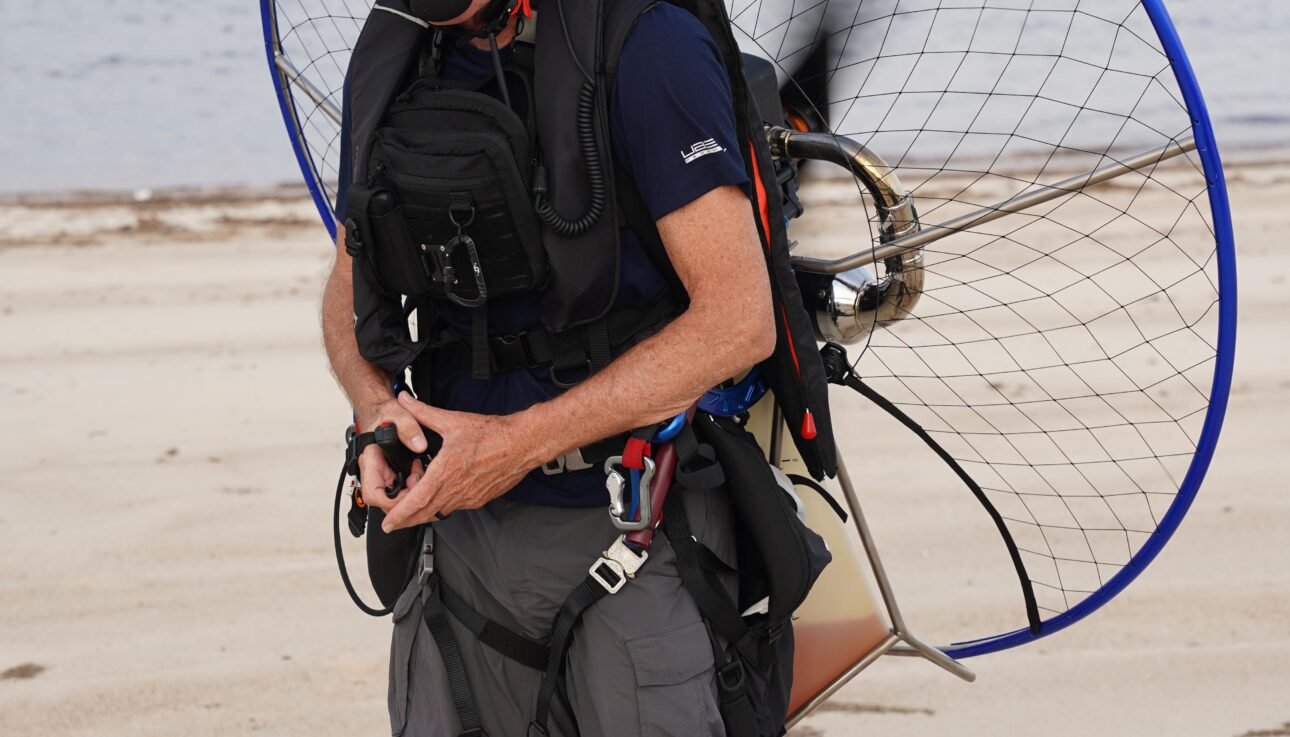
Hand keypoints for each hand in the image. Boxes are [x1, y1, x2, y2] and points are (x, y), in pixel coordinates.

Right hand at [354, 395, 429, 511]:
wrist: (382, 411)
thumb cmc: (385, 413)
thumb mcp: (400, 415)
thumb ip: (409, 428)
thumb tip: (419, 445)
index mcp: (370, 461)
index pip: (374, 495)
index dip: (392, 501)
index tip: (410, 493)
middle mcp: (373, 471)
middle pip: (384, 500)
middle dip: (405, 497)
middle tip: (419, 481)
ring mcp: (381, 473)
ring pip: (392, 496)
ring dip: (409, 492)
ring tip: (419, 475)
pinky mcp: (389, 472)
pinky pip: (398, 487)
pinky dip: (411, 485)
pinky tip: (418, 473)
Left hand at [380, 392, 539, 531]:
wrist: (522, 444)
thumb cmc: (492, 434)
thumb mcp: (453, 421)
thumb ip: (423, 412)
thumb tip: (404, 400)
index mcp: (446, 472)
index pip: (417, 501)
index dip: (399, 514)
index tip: (387, 523)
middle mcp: (457, 490)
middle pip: (425, 514)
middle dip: (406, 519)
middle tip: (392, 522)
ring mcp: (469, 497)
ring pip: (439, 512)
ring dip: (424, 510)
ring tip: (414, 501)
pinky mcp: (479, 499)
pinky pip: (455, 507)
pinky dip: (442, 505)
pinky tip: (440, 493)